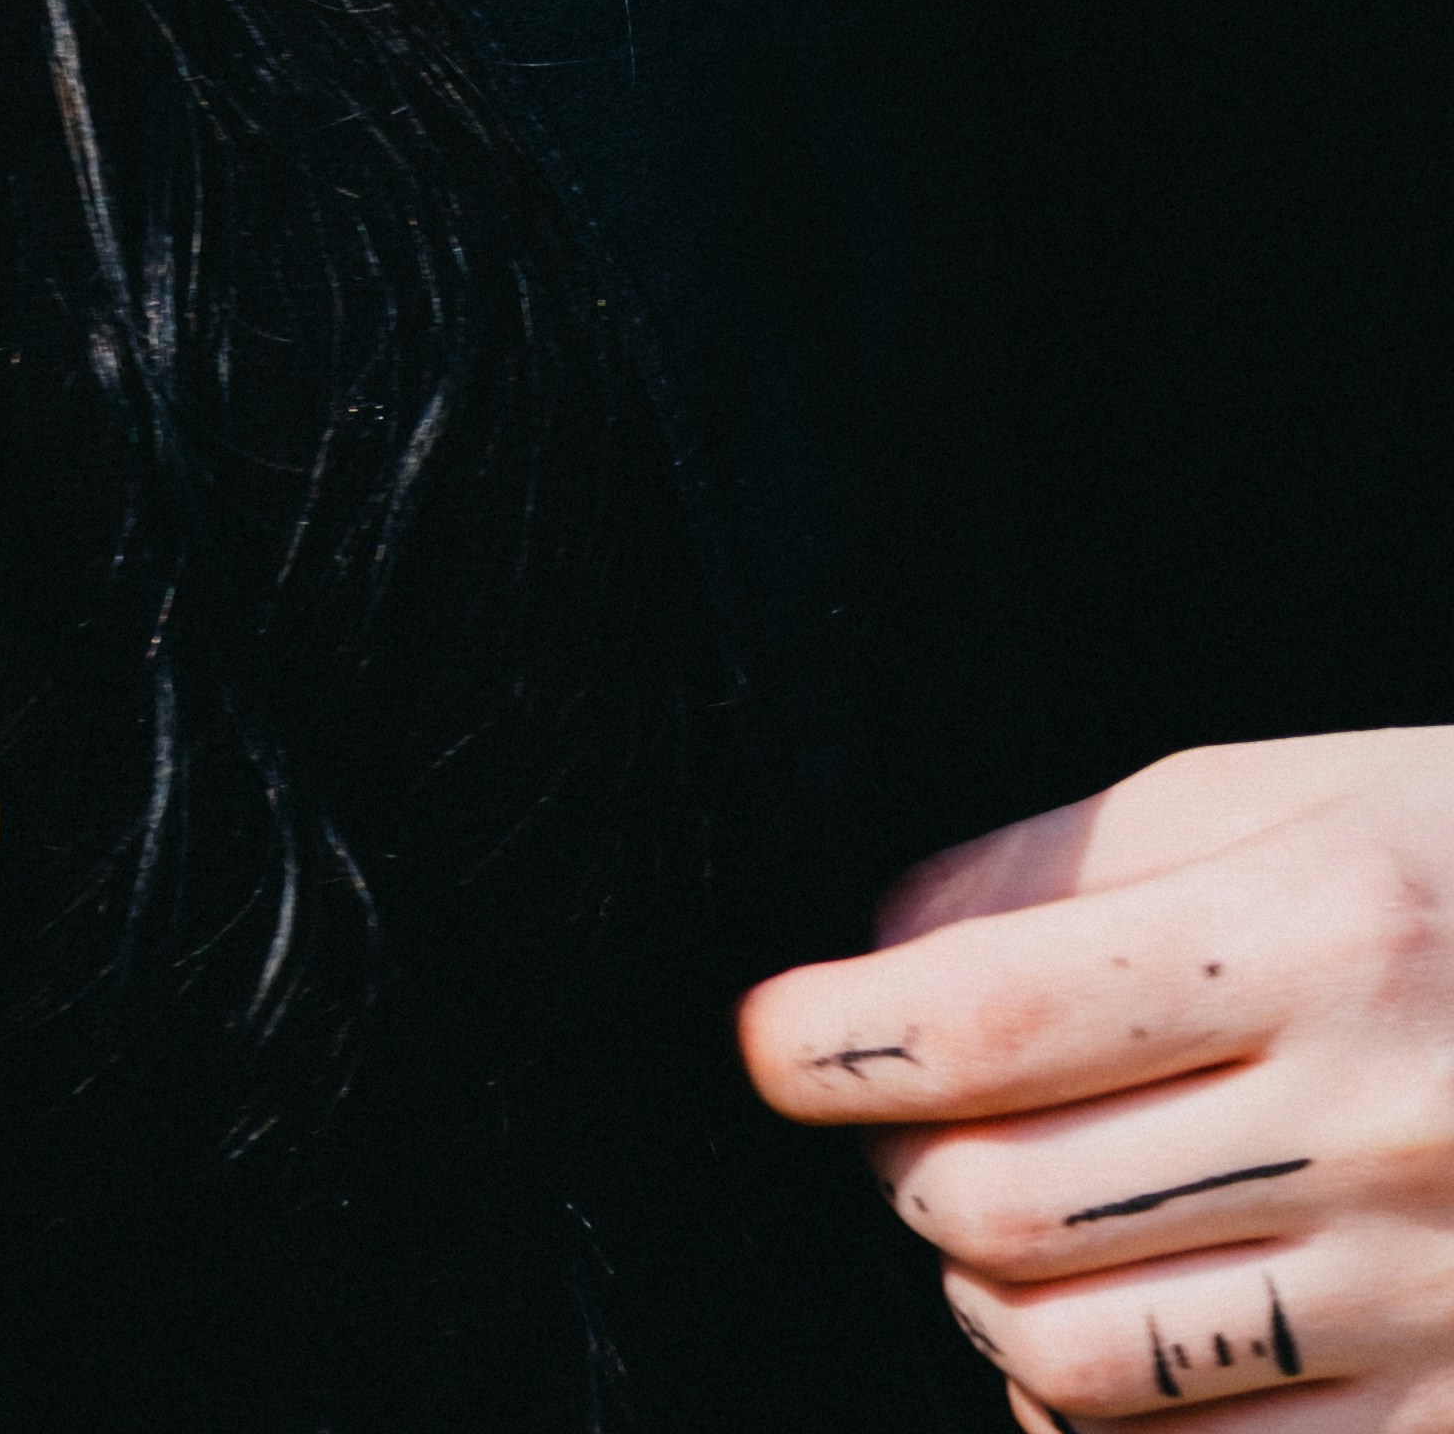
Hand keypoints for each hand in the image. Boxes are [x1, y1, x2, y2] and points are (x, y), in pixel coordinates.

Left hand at [742, 733, 1453, 1414]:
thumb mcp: (1285, 794)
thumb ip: (1070, 863)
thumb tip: (876, 948)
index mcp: (1328, 927)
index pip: (988, 1017)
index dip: (831, 1039)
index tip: (778, 1043)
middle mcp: (1386, 1121)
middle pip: (1009, 1206)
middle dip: (907, 1173)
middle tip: (911, 1130)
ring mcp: (1433, 1296)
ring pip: (1081, 1367)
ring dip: (989, 1305)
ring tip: (1006, 1230)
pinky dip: (1105, 1422)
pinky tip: (1112, 1339)